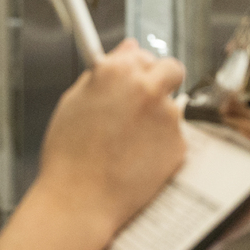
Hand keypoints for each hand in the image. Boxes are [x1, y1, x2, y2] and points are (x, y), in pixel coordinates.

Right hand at [37, 39, 186, 236]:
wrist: (80, 201)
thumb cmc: (69, 155)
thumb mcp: (73, 102)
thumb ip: (103, 71)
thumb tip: (127, 48)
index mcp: (116, 72)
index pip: (142, 54)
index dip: (137, 69)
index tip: (133, 80)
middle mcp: (147, 88)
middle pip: (170, 70)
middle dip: (160, 82)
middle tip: (142, 104)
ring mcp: (168, 117)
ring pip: (172, 107)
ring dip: (158, 118)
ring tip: (128, 144)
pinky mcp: (179, 145)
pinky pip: (173, 138)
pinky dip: (161, 146)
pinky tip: (136, 161)